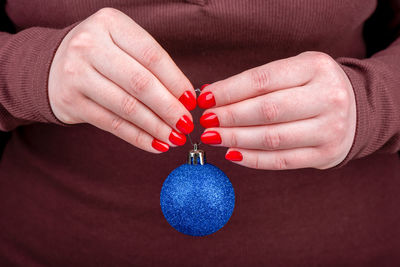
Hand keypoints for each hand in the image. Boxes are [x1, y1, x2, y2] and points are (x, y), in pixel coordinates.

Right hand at [49, 8, 195, 152]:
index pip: (152, 56)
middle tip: (186, 124)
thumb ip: (150, 64)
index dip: (176, 82)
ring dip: (156, 127)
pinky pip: (112, 124)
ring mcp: (76, 74)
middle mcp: (89, 45)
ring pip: (127, 107)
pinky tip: (155, 145)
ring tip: (175, 138)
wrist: (51, 65)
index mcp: (110, 23)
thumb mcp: (122, 43)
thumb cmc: (100, 55)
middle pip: (141, 83)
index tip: (191, 101)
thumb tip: (185, 98)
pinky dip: (138, 137)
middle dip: (169, 108)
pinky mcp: (71, 102)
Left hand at [198, 52, 356, 169]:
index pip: (262, 80)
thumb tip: (212, 95)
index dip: (229, 91)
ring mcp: (330, 129)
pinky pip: (281, 161)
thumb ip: (257, 83)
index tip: (205, 99)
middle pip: (266, 111)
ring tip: (212, 137)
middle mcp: (328, 97)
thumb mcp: (294, 71)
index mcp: (315, 68)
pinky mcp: (325, 154)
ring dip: (235, 139)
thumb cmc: (312, 87)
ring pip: (272, 138)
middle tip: (205, 121)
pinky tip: (232, 154)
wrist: (356, 109)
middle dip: (229, 117)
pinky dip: (252, 159)